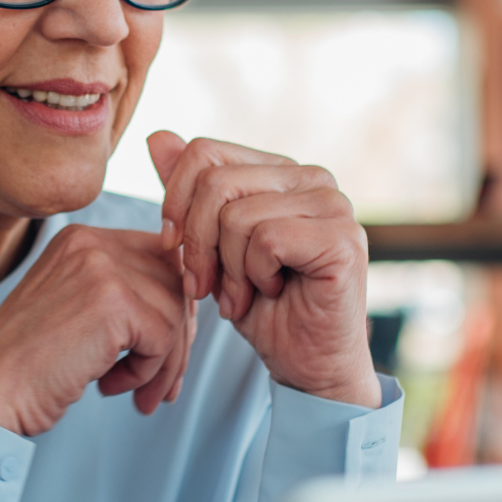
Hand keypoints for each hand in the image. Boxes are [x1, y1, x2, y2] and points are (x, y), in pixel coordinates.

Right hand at [0, 226, 196, 436]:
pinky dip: (148, 372)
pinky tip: (110, 387)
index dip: (170, 308)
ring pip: (176, 313)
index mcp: (81, 239)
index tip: (159, 351)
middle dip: (177, 339)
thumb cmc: (28, 366)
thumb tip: (191, 307)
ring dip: (164, 363)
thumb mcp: (74, 311)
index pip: (159, 260)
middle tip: (160, 384)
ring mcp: (102, 267)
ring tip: (136, 392)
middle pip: (175, 283)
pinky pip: (165, 337)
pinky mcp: (113, 302)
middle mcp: (92, 242)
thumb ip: (122, 296)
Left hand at [151, 131, 379, 408]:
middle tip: (206, 286)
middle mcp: (312, 178)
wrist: (305, 364)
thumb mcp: (210, 247)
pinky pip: (266, 240)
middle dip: (197, 244)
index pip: (205, 152)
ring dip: (228, 270)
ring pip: (237, 215)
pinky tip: (274, 292)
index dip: (175, 202)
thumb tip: (158, 137)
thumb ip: (189, 193)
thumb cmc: (261, 307)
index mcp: (280, 171)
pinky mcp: (343, 238)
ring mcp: (333, 204)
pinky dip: (255, 276)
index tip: (173, 249)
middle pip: (216, 183)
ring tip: (244, 294)